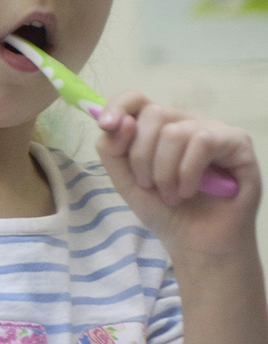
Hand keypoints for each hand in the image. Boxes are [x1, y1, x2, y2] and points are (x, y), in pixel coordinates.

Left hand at [95, 93, 260, 259]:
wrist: (197, 243)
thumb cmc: (165, 212)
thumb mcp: (126, 182)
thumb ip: (112, 151)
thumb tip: (118, 122)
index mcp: (157, 130)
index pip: (136, 100)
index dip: (118, 106)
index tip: (105, 125)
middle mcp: (185, 123)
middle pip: (152, 114)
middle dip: (141, 158)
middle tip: (150, 186)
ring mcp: (212, 130)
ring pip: (174, 132)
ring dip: (164, 173)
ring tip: (171, 195)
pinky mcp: (236, 141)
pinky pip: (202, 142)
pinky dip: (188, 173)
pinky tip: (189, 191)